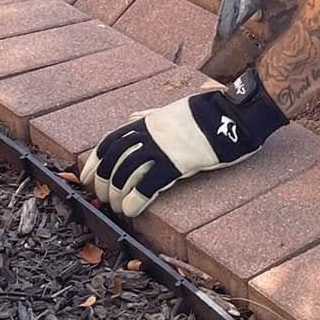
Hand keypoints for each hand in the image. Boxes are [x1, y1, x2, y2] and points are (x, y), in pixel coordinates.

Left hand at [80, 72, 286, 217]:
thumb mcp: (172, 109)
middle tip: (102, 198)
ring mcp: (161, 149)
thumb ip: (150, 116)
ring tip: (117, 208)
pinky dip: (135, 201)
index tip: (87, 178)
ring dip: (116, 195)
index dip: (94, 163)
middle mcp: (148, 135)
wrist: (232, 115)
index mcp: (146, 122)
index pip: (109, 143)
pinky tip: (131, 210)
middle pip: (114, 162)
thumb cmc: (207, 113)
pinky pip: (148, 186)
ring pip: (125, 175)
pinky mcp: (176, 164)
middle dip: (103, 183)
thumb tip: (134, 116)